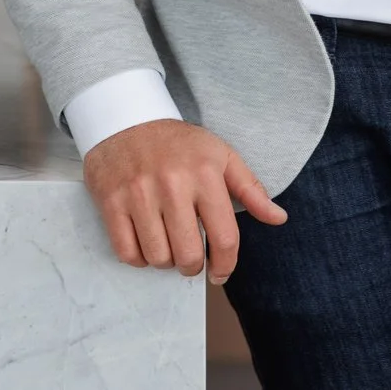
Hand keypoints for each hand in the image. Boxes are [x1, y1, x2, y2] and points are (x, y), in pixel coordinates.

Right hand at [82, 118, 287, 283]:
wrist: (125, 118)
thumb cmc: (178, 143)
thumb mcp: (220, 155)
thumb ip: (251, 189)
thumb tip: (279, 218)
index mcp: (205, 174)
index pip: (224, 238)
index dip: (225, 265)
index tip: (220, 273)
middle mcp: (172, 184)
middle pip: (189, 255)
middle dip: (192, 266)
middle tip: (190, 257)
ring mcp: (138, 193)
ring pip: (158, 257)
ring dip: (165, 261)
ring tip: (167, 245)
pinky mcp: (111, 201)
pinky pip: (127, 252)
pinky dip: (138, 258)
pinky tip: (145, 242)